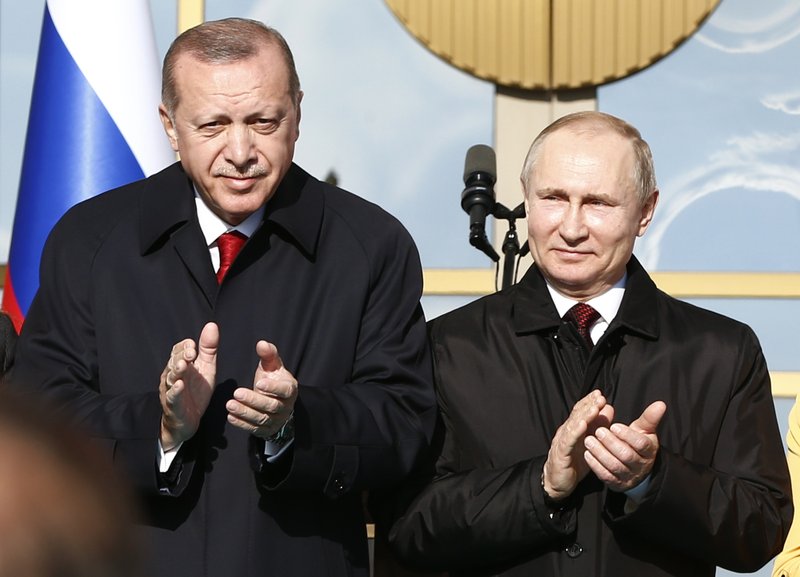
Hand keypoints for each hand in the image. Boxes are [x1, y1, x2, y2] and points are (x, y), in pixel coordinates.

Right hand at [159, 322, 218, 449]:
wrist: (187, 420)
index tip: (194, 346)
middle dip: (181, 356)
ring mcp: (171, 390)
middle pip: (173, 362)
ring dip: (177, 370)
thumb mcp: (206, 368)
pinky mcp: (173, 405)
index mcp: (180, 364)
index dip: (185, 347)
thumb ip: (208, 348)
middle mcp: (172, 375)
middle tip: (191, 352)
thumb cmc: (195, 392)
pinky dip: (175, 391)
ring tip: (184, 365)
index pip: (178, 350)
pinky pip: (172, 397)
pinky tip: (180, 385)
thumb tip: (212, 325)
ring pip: (171, 378)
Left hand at [226, 340, 297, 438]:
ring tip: (229, 405)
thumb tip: (261, 343)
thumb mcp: (273, 366)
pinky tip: (231, 417)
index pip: (284, 390)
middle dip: (253, 400)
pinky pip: (254, 429)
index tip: (258, 383)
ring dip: (245, 412)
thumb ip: (268, 354)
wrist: (277, 403)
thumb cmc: (273, 380)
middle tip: (237, 393)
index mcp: (290, 389)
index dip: (272, 388)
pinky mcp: (266, 430)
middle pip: (271, 406)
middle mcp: (285, 407)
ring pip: (261, 418)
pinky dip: (242, 424)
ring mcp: (276, 420)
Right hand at [543, 390, 614, 501]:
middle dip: (588, 405)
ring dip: (584, 416)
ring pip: (573, 425)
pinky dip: (575, 432)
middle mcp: (566, 432)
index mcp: (573, 429)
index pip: (580, 412)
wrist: (558, 482)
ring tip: (594, 408)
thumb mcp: (590, 444)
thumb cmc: (575, 462)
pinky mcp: (561, 453)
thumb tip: (608, 409)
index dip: (589, 402)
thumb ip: (598, 427)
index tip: (600, 394)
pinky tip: (583, 425)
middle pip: (577, 415)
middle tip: (600, 397)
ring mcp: (562, 441)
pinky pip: (568, 441)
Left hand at [584, 400, 666, 491]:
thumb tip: (660, 404)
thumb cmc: (637, 443)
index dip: (627, 435)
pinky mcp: (617, 484)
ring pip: (615, 466)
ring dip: (600, 453)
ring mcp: (629, 477)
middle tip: (598, 431)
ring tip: (588, 440)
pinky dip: (596, 465)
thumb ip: (650, 418)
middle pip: (626, 455)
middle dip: (611, 443)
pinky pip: (606, 476)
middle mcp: (641, 465)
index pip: (641, 444)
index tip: (614, 426)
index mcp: (649, 451)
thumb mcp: (644, 430)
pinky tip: (587, 454)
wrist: (637, 469)